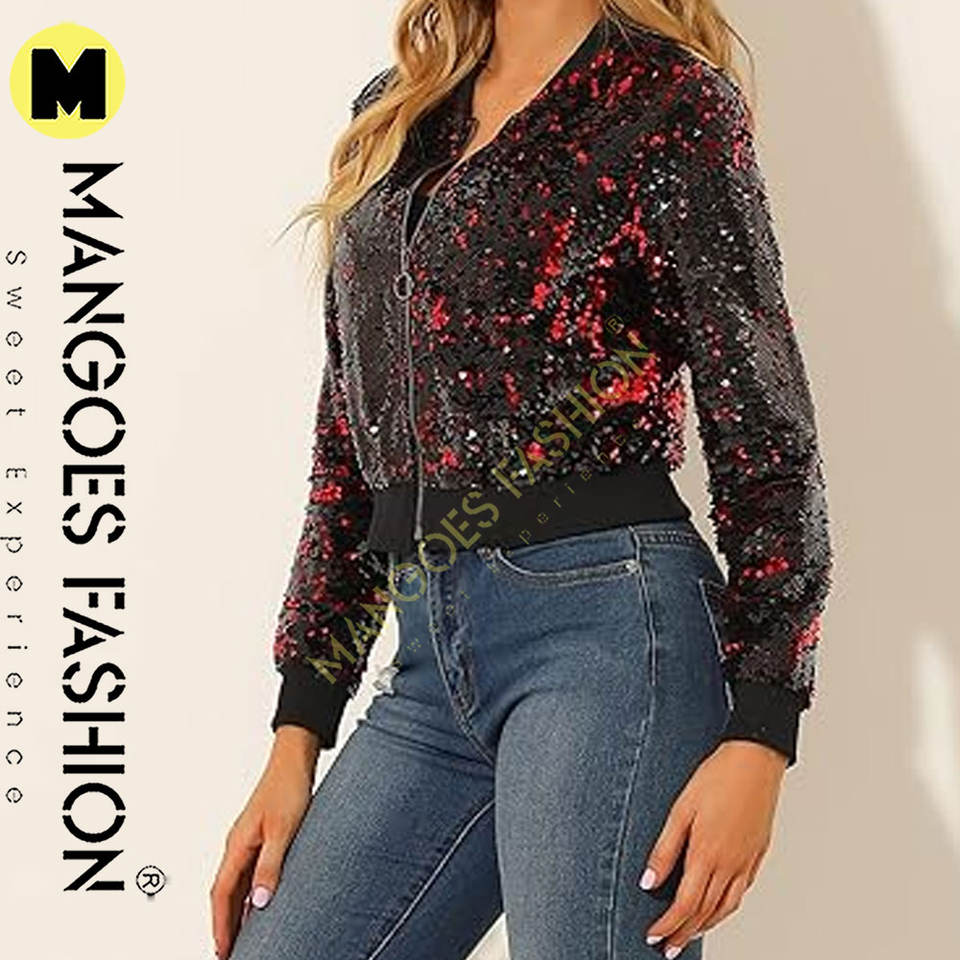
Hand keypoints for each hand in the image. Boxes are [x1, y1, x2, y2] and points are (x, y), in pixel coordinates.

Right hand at [210, 726, 319, 958]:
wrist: (294, 759)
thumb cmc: (288, 787)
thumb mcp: (284, 830)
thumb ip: (270, 865)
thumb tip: (260, 902)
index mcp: (237, 845)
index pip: (221, 894)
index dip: (221, 925)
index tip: (223, 951)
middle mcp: (237, 845)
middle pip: (224, 893)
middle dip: (224, 924)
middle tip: (229, 952)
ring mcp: (248, 840)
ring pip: (235, 884)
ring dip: (236, 911)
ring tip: (243, 938)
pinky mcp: (260, 836)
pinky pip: (248, 873)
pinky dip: (249, 894)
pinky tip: (260, 905)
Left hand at [639, 739, 787, 956]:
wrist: (755, 760)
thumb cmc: (717, 778)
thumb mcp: (681, 809)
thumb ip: (664, 849)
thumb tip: (648, 882)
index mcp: (707, 854)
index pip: (685, 904)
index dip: (668, 925)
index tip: (653, 937)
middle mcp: (729, 864)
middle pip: (705, 912)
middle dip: (684, 933)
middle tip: (668, 949)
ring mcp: (746, 861)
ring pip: (726, 907)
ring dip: (706, 925)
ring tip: (690, 935)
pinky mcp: (757, 854)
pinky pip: (741, 891)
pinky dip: (727, 907)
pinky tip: (719, 907)